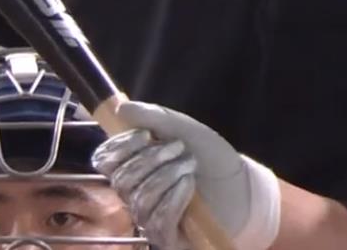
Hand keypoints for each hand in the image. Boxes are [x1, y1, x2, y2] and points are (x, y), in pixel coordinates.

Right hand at [92, 101, 281, 249]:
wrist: (243, 186)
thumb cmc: (211, 159)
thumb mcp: (187, 130)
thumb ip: (155, 118)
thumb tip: (122, 109)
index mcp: (134, 165)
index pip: (104, 160)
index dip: (120, 147)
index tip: (147, 134)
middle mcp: (134, 193)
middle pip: (121, 179)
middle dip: (152, 159)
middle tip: (180, 148)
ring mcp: (148, 216)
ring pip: (140, 198)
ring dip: (167, 176)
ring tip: (190, 166)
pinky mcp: (164, 235)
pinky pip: (157, 219)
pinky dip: (174, 198)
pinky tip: (189, 186)